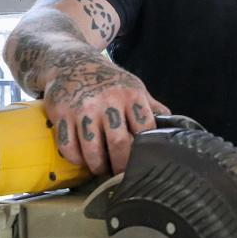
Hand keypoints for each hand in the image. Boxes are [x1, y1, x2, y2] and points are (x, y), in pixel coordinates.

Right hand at [43, 55, 169, 174]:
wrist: (71, 62)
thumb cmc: (109, 80)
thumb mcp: (134, 87)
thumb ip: (153, 107)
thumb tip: (175, 126)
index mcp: (131, 95)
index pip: (145, 129)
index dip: (145, 149)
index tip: (143, 161)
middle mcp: (108, 101)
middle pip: (119, 144)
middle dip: (122, 165)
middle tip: (121, 175)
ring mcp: (83, 108)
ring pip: (92, 149)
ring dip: (98, 166)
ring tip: (102, 169)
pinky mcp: (61, 114)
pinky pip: (67, 146)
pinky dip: (76, 159)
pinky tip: (82, 160)